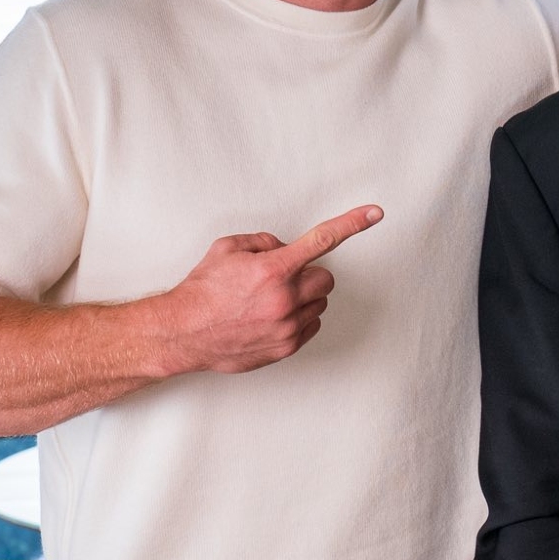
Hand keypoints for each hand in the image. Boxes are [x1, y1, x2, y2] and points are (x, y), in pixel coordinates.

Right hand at [158, 205, 383, 374]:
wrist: (183, 332)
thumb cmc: (202, 291)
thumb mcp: (227, 248)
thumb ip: (264, 241)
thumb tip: (284, 247)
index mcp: (273, 269)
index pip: (322, 240)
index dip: (352, 224)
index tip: (375, 213)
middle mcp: (285, 298)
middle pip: (326, 279)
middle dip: (309, 275)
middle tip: (282, 278)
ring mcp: (287, 325)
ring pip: (319, 303)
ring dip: (303, 298)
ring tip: (268, 301)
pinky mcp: (286, 346)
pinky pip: (311, 325)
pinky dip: (298, 318)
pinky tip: (271, 317)